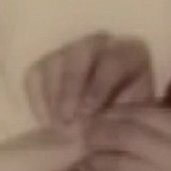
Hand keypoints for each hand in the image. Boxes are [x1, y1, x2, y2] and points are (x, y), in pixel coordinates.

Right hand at [25, 32, 154, 124]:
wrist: (113, 120)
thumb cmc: (129, 118)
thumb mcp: (135, 118)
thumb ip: (119, 117)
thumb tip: (93, 125)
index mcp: (129, 53)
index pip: (112, 61)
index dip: (99, 87)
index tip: (88, 113)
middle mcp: (99, 44)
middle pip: (79, 54)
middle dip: (71, 88)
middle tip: (67, 119)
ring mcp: (70, 51)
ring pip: (55, 63)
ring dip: (53, 97)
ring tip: (57, 126)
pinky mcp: (47, 64)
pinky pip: (35, 76)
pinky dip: (38, 100)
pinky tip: (47, 122)